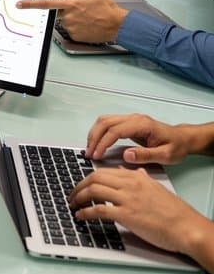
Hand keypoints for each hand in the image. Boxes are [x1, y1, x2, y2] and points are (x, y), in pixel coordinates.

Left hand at [16, 0, 126, 42]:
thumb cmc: (106, 8)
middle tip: (81, 9)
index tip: (20, 4)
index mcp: (71, 3)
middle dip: (64, 8)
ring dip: (71, 16)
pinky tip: (87, 23)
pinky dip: (75, 25)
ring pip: (63, 19)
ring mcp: (70, 27)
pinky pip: (69, 28)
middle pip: (57, 11)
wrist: (118, 25)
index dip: (31, 4)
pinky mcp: (74, 35)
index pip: (46, 3)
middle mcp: (68, 16)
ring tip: (87, 16)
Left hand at [68, 167, 213, 261]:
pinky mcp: (127, 215)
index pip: (103, 172)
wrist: (187, 227)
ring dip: (78, 197)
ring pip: (93, 191)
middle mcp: (129, 185)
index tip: (81, 185)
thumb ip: (139, 178)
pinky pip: (99, 209)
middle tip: (72, 194)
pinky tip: (81, 216)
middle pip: (94, 178)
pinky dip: (85, 212)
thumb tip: (127, 171)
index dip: (87, 178)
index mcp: (135, 177)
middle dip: (78, 186)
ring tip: (73, 205)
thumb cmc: (175, 212)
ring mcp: (127, 199)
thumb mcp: (155, 188)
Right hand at [85, 113, 210, 163]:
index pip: (115, 131)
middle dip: (94, 138)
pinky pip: (108, 123)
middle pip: (105, 122)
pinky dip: (99, 132)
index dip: (103, 143)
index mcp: (142, 124)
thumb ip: (146, 155)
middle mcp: (133, 118)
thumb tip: (125, 155)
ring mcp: (130, 118)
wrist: (184, 139)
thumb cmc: (176, 147)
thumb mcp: (166, 155)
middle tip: (88, 154)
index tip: (96, 156)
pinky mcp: (128, 122)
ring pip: (104, 120)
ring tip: (90, 149)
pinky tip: (97, 143)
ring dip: (94, 134)